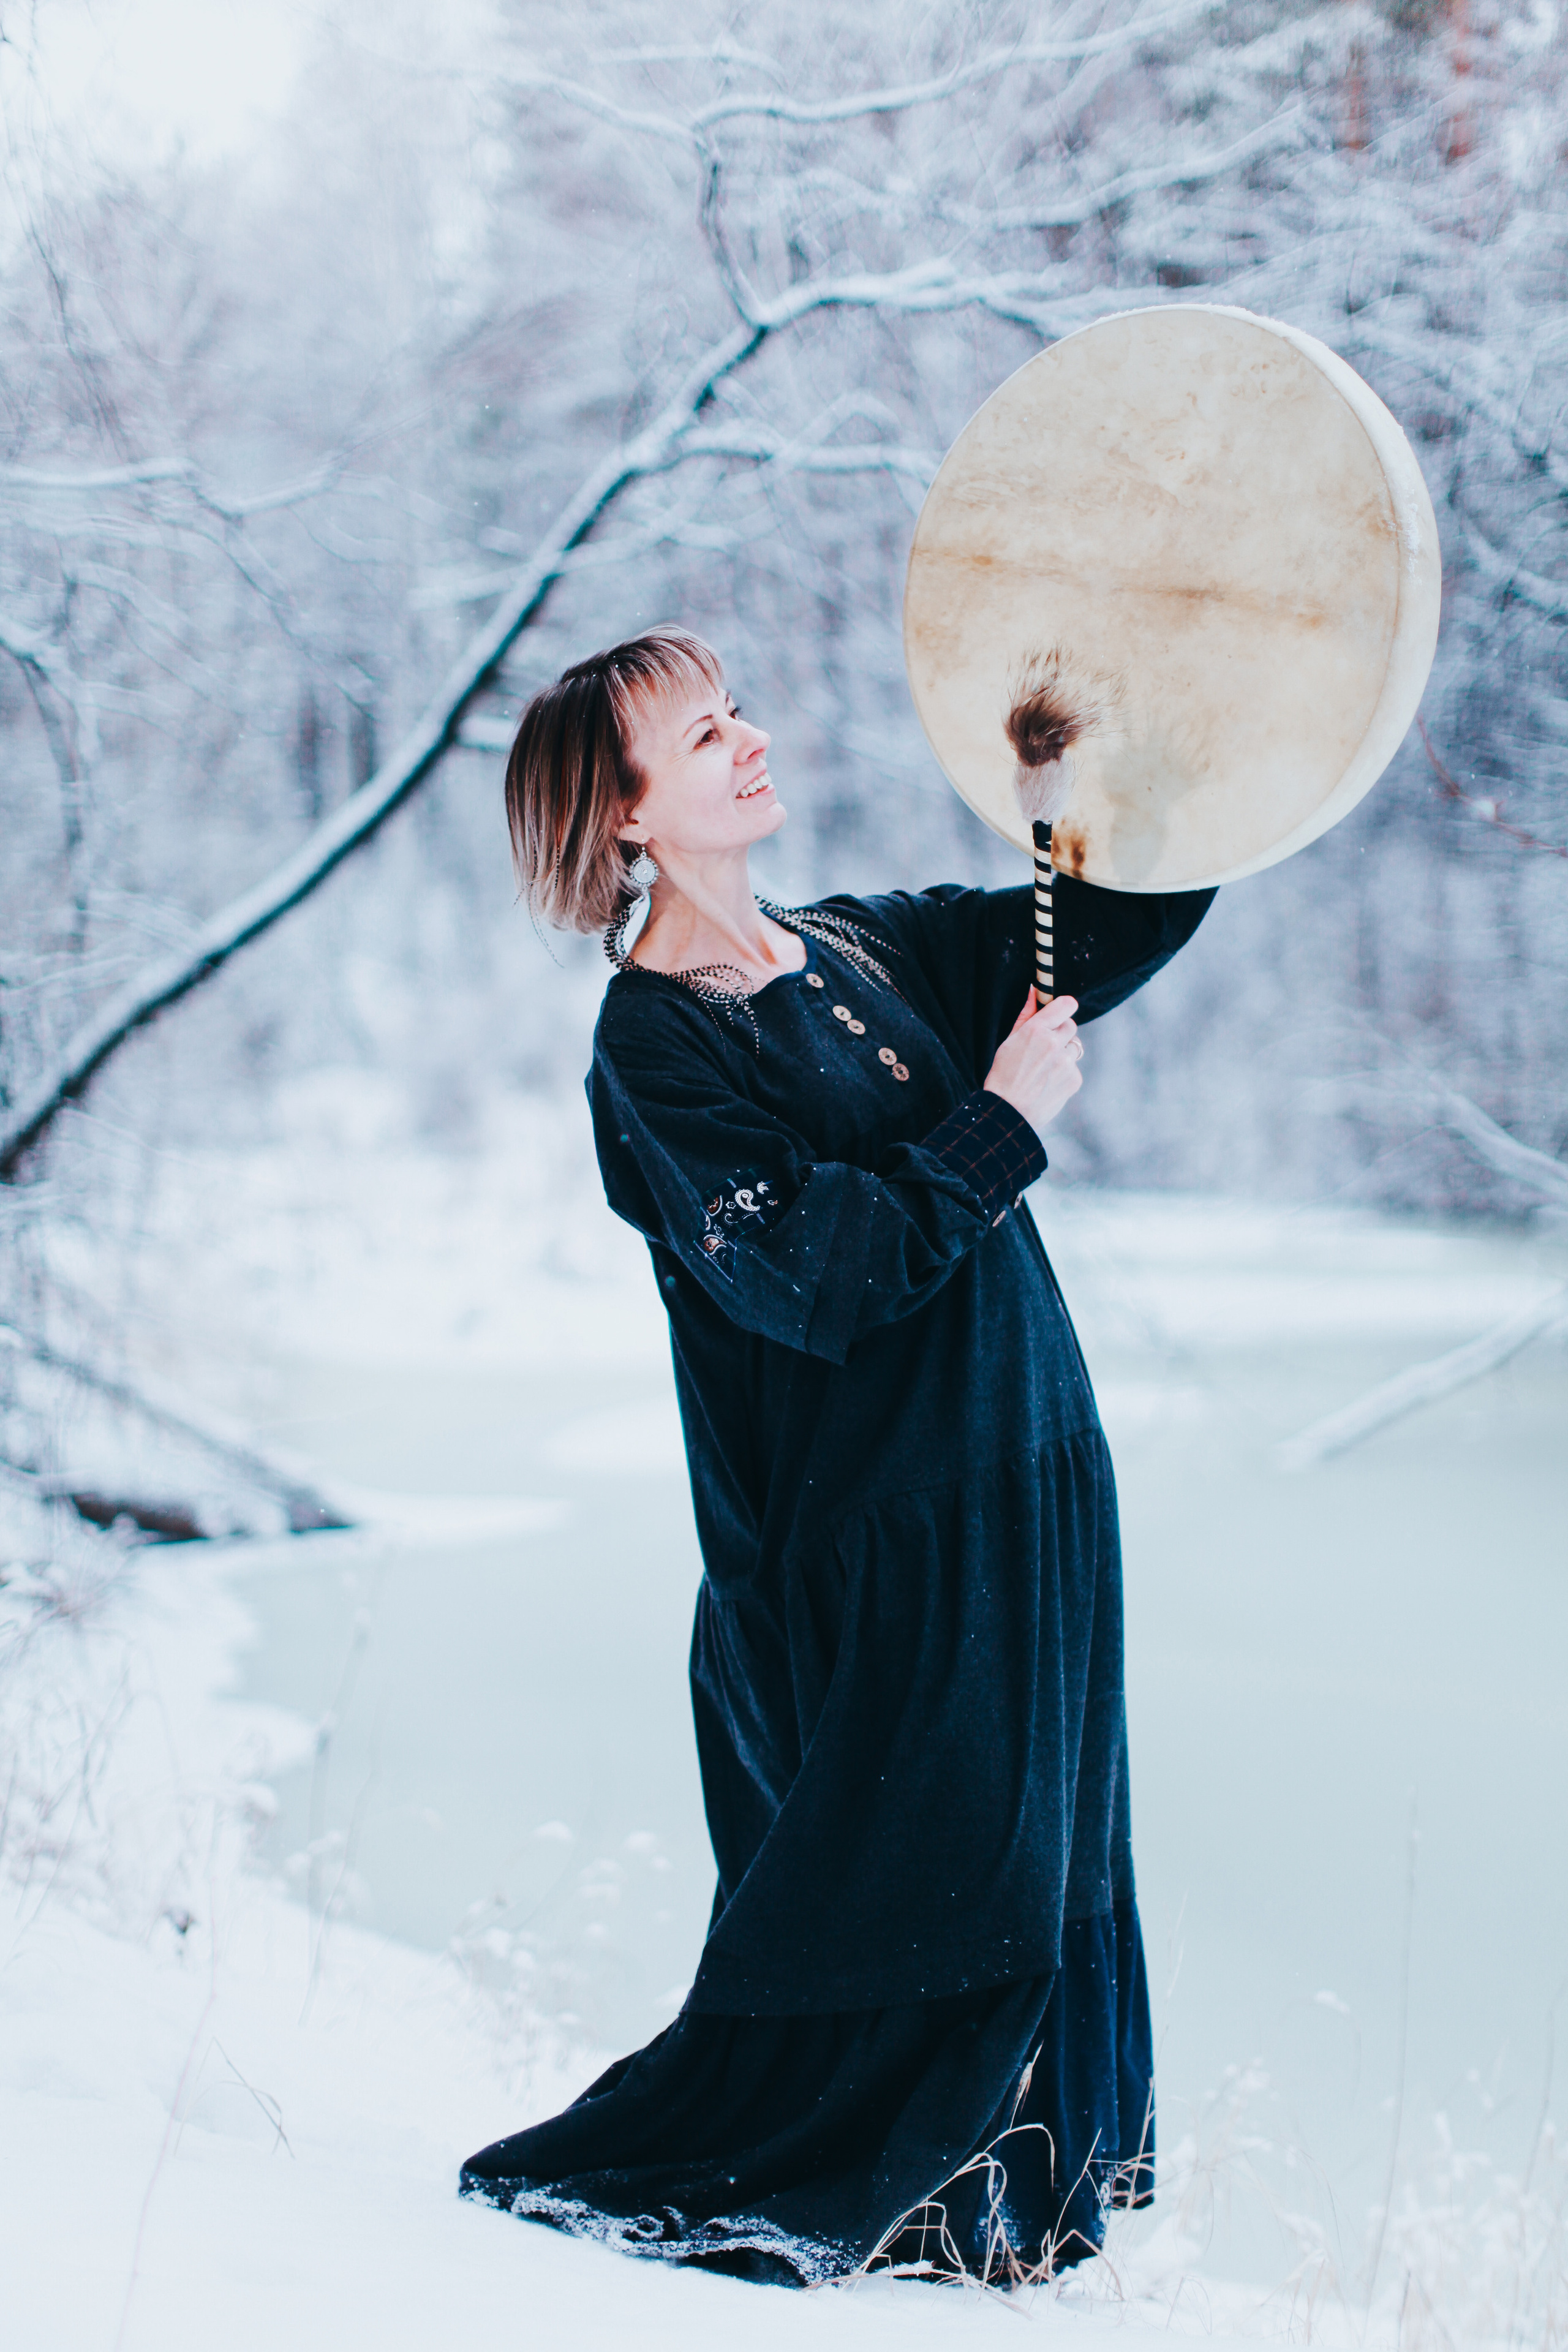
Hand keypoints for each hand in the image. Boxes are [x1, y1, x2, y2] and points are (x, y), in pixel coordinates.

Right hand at [982, 993, 1082, 1139]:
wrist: (1007, 1111)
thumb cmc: (1004, 1074)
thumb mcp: (1009, 1041)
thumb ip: (1026, 1015)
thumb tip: (1034, 991)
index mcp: (1036, 1030)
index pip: (1066, 1005)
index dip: (1065, 1008)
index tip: (1061, 1013)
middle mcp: (1053, 1044)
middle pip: (1071, 1026)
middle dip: (1061, 1034)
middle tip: (1044, 1049)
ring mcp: (1066, 1063)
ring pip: (1074, 1048)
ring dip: (1063, 1054)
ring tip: (1043, 1070)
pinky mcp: (1074, 1079)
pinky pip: (1074, 1068)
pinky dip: (1064, 1073)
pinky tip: (1047, 1083)